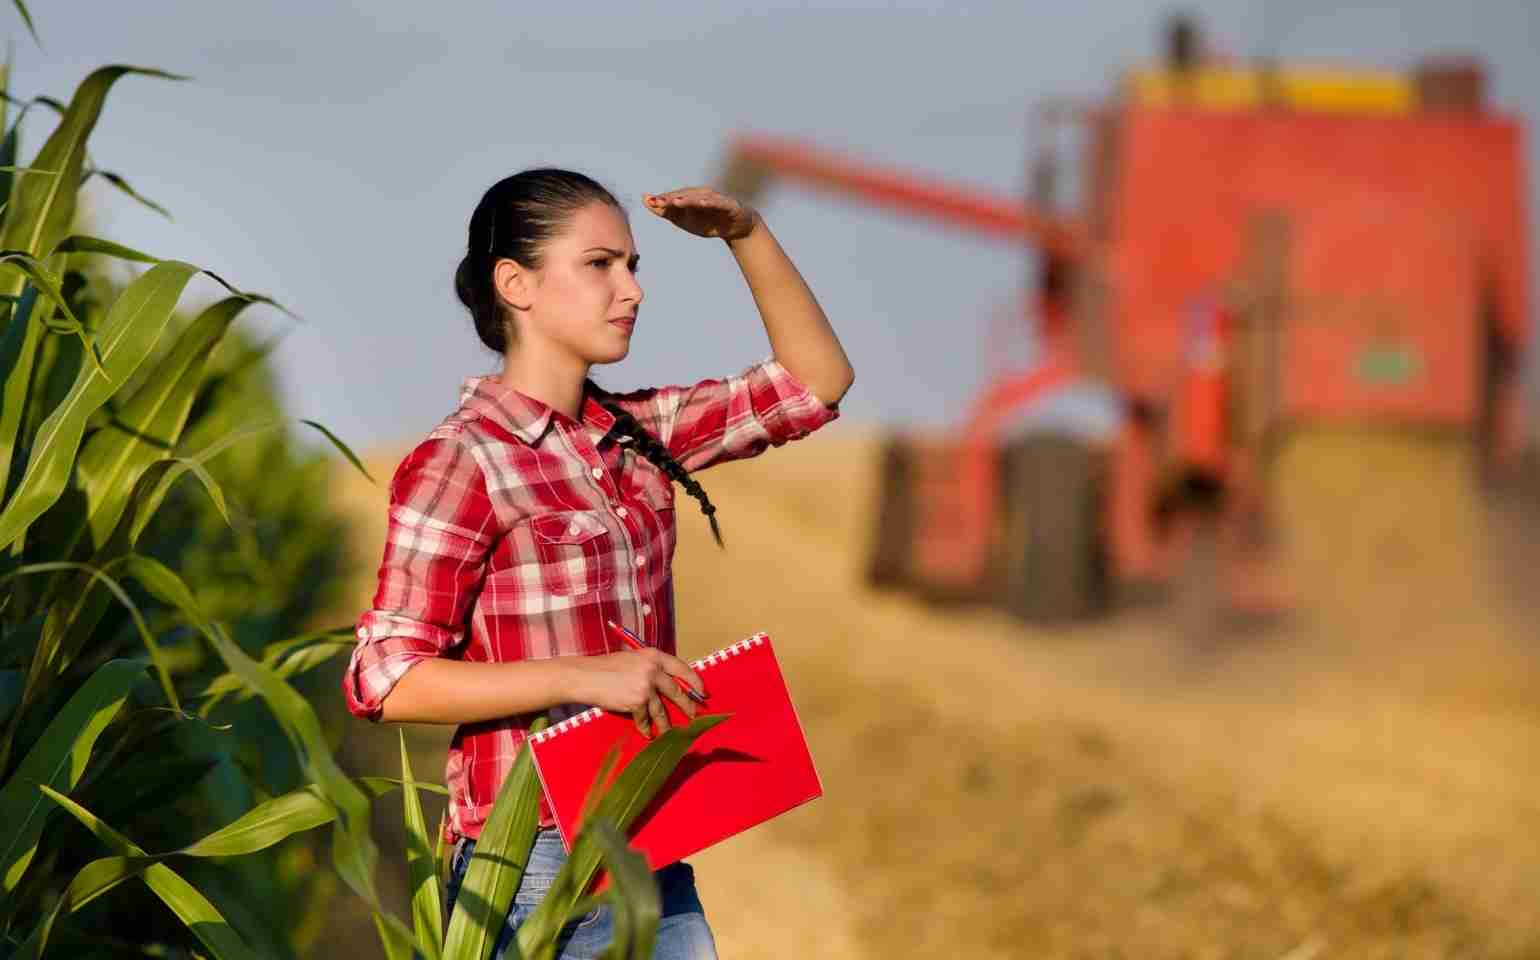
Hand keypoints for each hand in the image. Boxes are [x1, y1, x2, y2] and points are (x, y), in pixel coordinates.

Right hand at [566, 649, 704, 736]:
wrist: (586, 676)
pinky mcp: (637, 701)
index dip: (694, 681)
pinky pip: (644, 718)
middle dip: (686, 705)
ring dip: (665, 723)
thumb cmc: (606, 668)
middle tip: (693, 715)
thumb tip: (668, 685)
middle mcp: (653, 670)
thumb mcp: (632, 660)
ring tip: (668, 732)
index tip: (702, 692)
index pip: (681, 668)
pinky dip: (645, 727)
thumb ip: (650, 668)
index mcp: (653, 656)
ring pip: (661, 709)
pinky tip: (647, 734)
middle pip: (676, 690)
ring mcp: (646, 686)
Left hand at [643, 187, 758, 240]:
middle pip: (685, 195)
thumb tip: (644, 198)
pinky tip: (703, 203)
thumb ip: (664, 211)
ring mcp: (716, 199)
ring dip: (688, 199)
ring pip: (700, 198)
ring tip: (676, 202)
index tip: (651, 202)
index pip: (674, 197)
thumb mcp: (683, 219)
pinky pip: (719, 203)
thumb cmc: (707, 221)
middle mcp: (702, 195)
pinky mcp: (728, 205)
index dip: (663, 200)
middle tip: (659, 202)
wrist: (735, 227)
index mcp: (690, 197)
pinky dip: (711, 202)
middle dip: (672, 198)